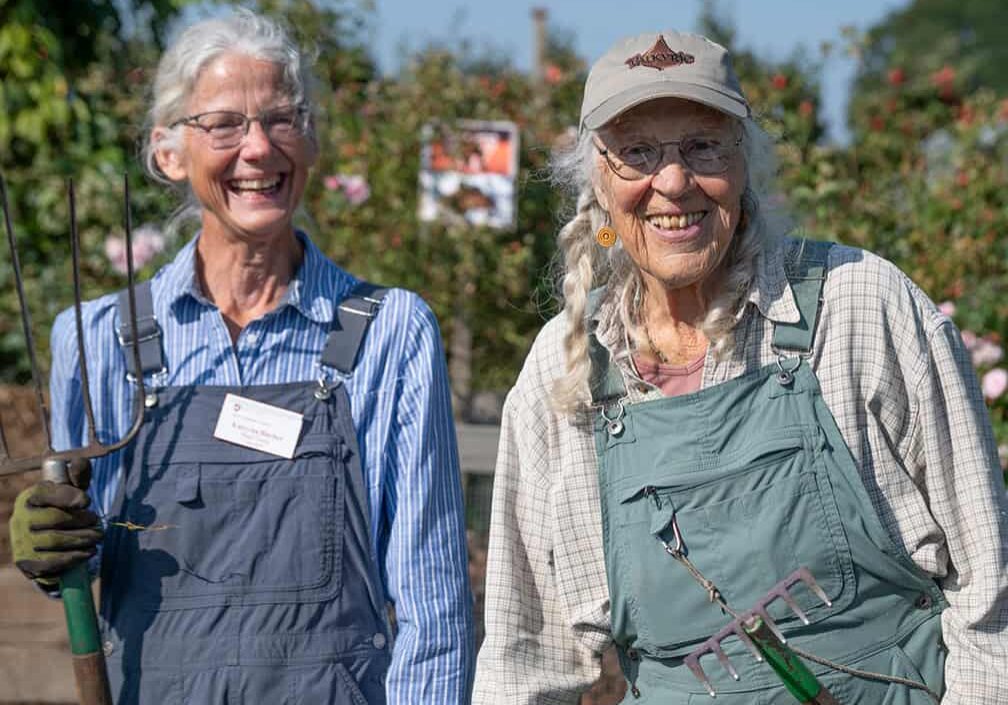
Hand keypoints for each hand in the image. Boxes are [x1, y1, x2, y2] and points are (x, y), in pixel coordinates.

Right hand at [8, 458, 102, 588]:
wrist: (43, 544)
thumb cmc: (61, 510)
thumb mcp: (69, 492)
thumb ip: (77, 477)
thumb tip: (79, 462)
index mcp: (30, 498)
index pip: (47, 493)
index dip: (68, 496)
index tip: (86, 501)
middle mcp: (21, 519)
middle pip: (55, 519)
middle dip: (83, 521)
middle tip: (98, 522)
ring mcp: (21, 542)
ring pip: (56, 541)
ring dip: (83, 539)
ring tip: (98, 537)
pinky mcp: (27, 563)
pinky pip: (52, 562)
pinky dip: (74, 557)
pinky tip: (89, 552)